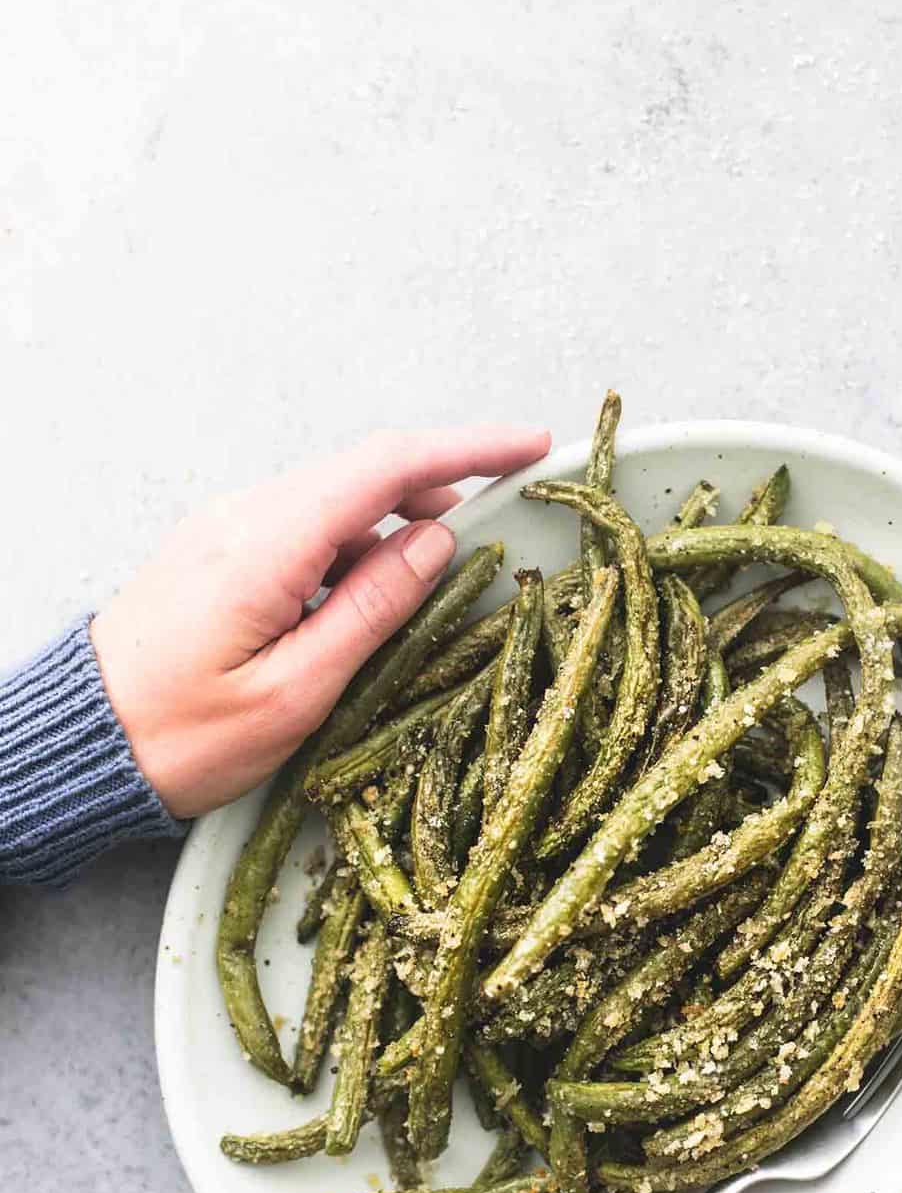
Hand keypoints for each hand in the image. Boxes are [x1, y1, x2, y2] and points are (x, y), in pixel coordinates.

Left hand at [90, 427, 550, 817]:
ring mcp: (225, 530)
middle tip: (500, 523)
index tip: (528, 446)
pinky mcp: (217, 554)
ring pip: (333, 502)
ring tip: (436, 585)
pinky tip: (370, 601)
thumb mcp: (294, 692)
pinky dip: (352, 551)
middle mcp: (242, 517)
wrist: (83, 746)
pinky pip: (302, 530)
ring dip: (393, 527)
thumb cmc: (179, 737)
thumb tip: (434, 543)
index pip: (384, 466)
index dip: (466, 449)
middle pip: (362, 473)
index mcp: (265, 544)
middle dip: (439, 486)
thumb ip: (370, 611)